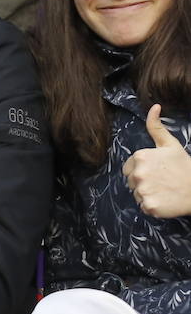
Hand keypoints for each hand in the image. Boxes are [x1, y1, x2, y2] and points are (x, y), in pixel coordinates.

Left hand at [123, 104, 190, 218]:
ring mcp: (143, 190)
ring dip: (147, 194)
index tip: (157, 171)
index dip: (141, 170)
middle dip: (143, 181)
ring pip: (136, 194)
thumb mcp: (170, 144)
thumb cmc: (184, 165)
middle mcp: (138, 173)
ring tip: (164, 189)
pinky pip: (143, 206)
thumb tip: (154, 106)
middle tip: (162, 181)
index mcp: (140, 157)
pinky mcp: (149, 205)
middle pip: (130, 181)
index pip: (128, 168)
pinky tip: (165, 199)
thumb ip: (156, 126)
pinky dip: (152, 205)